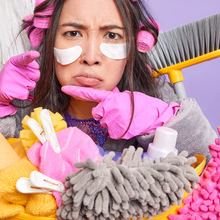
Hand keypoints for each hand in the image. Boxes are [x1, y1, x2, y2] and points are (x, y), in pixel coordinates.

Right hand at [0, 51, 39, 117]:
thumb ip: (27, 62)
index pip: (25, 58)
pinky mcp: (17, 92)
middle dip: (32, 77)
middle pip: (36, 74)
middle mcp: (15, 70)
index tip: (36, 54)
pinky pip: (27, 93)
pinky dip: (23, 93)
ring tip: (18, 83)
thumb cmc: (9, 75)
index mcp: (15, 61)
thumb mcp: (15, 64)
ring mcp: (16, 81)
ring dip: (28, 86)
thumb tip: (36, 64)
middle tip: (23, 77)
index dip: (31, 56)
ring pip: (33, 84)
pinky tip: (16, 90)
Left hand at [61, 86, 179, 138]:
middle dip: (105, 114)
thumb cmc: (144, 106)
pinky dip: (118, 130)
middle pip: (97, 113)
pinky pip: (111, 132)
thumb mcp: (127, 96)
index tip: (64, 87)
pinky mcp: (115, 131)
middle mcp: (109, 108)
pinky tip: (127, 126)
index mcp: (111, 97)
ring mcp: (111, 120)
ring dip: (113, 123)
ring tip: (126, 119)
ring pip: (105, 123)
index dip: (76, 91)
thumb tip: (108, 97)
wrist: (155, 117)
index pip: (90, 94)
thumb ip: (114, 97)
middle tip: (119, 113)